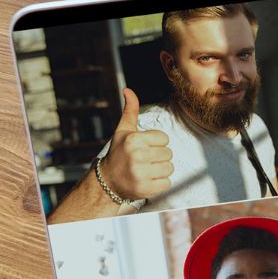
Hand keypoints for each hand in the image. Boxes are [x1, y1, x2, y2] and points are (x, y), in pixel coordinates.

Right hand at [99, 88, 171, 202]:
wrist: (107, 182)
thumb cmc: (118, 153)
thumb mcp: (123, 131)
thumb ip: (130, 111)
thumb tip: (127, 89)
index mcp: (134, 139)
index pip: (164, 139)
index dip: (156, 144)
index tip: (144, 148)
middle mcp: (137, 155)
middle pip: (169, 154)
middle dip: (159, 157)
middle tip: (144, 161)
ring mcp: (141, 173)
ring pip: (170, 168)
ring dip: (161, 170)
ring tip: (146, 170)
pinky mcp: (146, 189)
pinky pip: (167, 183)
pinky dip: (160, 183)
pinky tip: (147, 181)